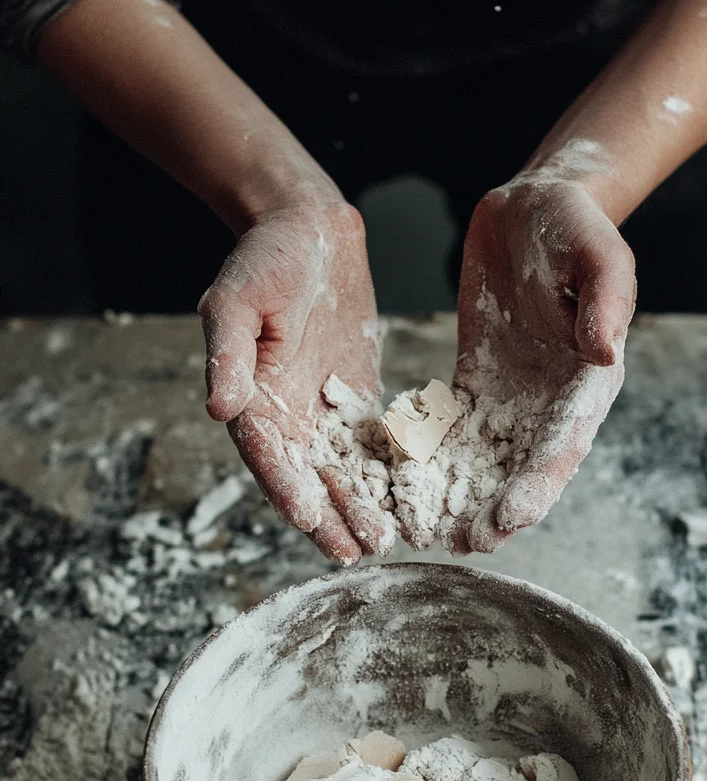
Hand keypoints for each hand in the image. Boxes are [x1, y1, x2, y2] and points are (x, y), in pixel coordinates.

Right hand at [198, 195, 392, 563]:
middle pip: (308, 477)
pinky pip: (375, 447)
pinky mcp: (358, 402)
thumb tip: (219, 407)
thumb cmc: (264, 257)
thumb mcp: (236, 299)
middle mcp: (286, 416)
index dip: (286, 487)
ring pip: (343, 472)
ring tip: (386, 543)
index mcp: (251, 398)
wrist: (307, 229)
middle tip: (358, 552)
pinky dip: (390, 476)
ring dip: (361, 507)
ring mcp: (323, 413)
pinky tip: (412, 503)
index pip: (268, 454)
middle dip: (332, 515)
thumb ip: (228, 354)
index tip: (307, 517)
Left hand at [453, 173, 635, 553]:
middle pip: (521, 470)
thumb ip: (606, 300)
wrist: (537, 205)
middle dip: (492, 511)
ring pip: (484, 462)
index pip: (562, 445)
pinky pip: (451, 430)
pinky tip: (402, 486)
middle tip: (458, 543)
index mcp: (587, 380)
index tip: (510, 518)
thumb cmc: (575, 224)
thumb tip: (605, 353)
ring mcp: (513, 397)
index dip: (537, 486)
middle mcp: (550, 401)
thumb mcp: (597, 251)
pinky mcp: (477, 383)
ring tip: (426, 531)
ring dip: (459, 499)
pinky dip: (431, 461)